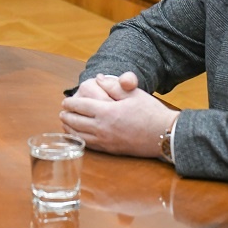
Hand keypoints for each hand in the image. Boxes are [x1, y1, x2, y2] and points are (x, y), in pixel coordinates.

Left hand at [60, 72, 177, 157]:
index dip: (70, 103)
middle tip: (62, 112)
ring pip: (80, 135)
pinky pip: (90, 145)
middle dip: (67, 116)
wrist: (165, 135)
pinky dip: (80, 140)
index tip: (65, 101)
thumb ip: (113, 85)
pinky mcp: (111, 150)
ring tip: (65, 123)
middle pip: (76, 122)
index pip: (81, 107)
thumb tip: (98, 78)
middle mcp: (103, 128)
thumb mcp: (133, 93)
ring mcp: (107, 141)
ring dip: (70, 129)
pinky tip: (78, 137)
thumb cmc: (150, 112)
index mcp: (107, 112)